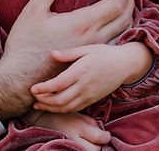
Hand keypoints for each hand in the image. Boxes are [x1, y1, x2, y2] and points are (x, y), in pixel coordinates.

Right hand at [0, 0, 134, 118]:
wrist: (20, 80)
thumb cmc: (25, 45)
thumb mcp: (34, 10)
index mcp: (83, 23)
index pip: (116, 4)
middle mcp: (95, 38)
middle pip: (125, 17)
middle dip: (129, 2)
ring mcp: (95, 53)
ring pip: (124, 33)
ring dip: (128, 18)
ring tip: (124, 9)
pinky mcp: (92, 64)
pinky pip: (116, 47)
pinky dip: (122, 34)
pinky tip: (115, 31)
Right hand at [26, 110, 110, 149]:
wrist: (42, 119)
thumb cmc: (63, 115)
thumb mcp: (79, 115)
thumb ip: (92, 124)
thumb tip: (102, 134)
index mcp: (79, 127)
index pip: (100, 138)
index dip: (105, 137)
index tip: (105, 134)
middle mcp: (74, 138)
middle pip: (95, 150)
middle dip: (97, 145)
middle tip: (96, 140)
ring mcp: (67, 145)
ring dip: (90, 148)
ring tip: (86, 142)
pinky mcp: (63, 149)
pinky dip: (81, 149)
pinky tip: (81, 145)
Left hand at [31, 42, 152, 112]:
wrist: (125, 65)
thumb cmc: (105, 54)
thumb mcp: (88, 48)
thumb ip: (69, 53)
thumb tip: (52, 54)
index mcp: (81, 71)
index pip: (58, 84)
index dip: (43, 88)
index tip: (33, 88)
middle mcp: (84, 86)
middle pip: (60, 100)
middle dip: (44, 101)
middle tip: (34, 97)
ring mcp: (89, 95)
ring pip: (66, 107)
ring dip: (51, 108)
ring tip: (40, 104)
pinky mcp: (92, 100)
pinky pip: (75, 109)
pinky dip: (62, 110)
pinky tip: (54, 106)